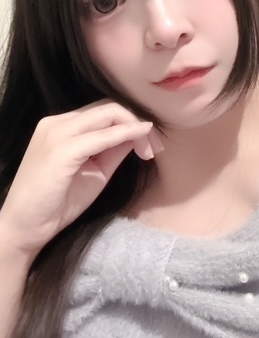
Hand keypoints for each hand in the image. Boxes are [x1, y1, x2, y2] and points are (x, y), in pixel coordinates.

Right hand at [0, 100, 159, 260]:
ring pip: (108, 114)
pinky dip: (125, 134)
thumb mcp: (94, 172)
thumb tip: (138, 134)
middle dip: (138, 121)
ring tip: (150, 149)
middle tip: (156, 146)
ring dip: (136, 127)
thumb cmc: (56, 204)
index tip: (152, 143)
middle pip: (109, 107)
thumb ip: (112, 150)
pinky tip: (141, 142)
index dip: (132, 121)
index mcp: (61, 125)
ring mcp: (57, 133)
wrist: (24, 230)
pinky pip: (102, 136)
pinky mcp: (62, 150)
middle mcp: (57, 123)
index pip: (104, 111)